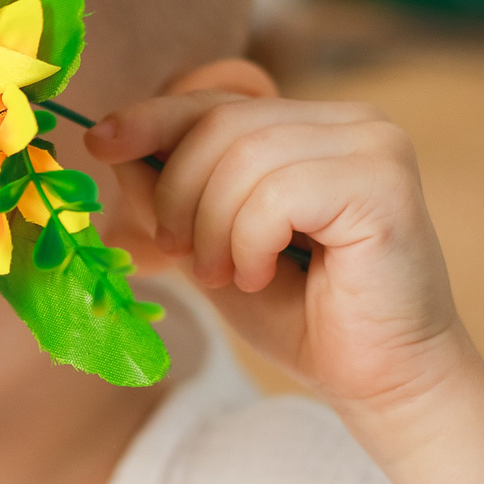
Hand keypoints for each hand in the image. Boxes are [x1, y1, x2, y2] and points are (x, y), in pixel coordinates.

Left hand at [85, 58, 474, 419]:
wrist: (382, 382)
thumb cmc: (304, 318)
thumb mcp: (214, 244)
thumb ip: (172, 192)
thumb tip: (113, 141)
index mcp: (315, 126)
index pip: (218, 101)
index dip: (153, 119)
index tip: (100, 142)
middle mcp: (353, 121)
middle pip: (220, 124)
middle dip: (179, 195)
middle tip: (186, 257)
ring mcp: (375, 146)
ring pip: (243, 157)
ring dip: (213, 230)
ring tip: (230, 276)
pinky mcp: (383, 184)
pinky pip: (275, 193)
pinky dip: (249, 242)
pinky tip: (262, 275)